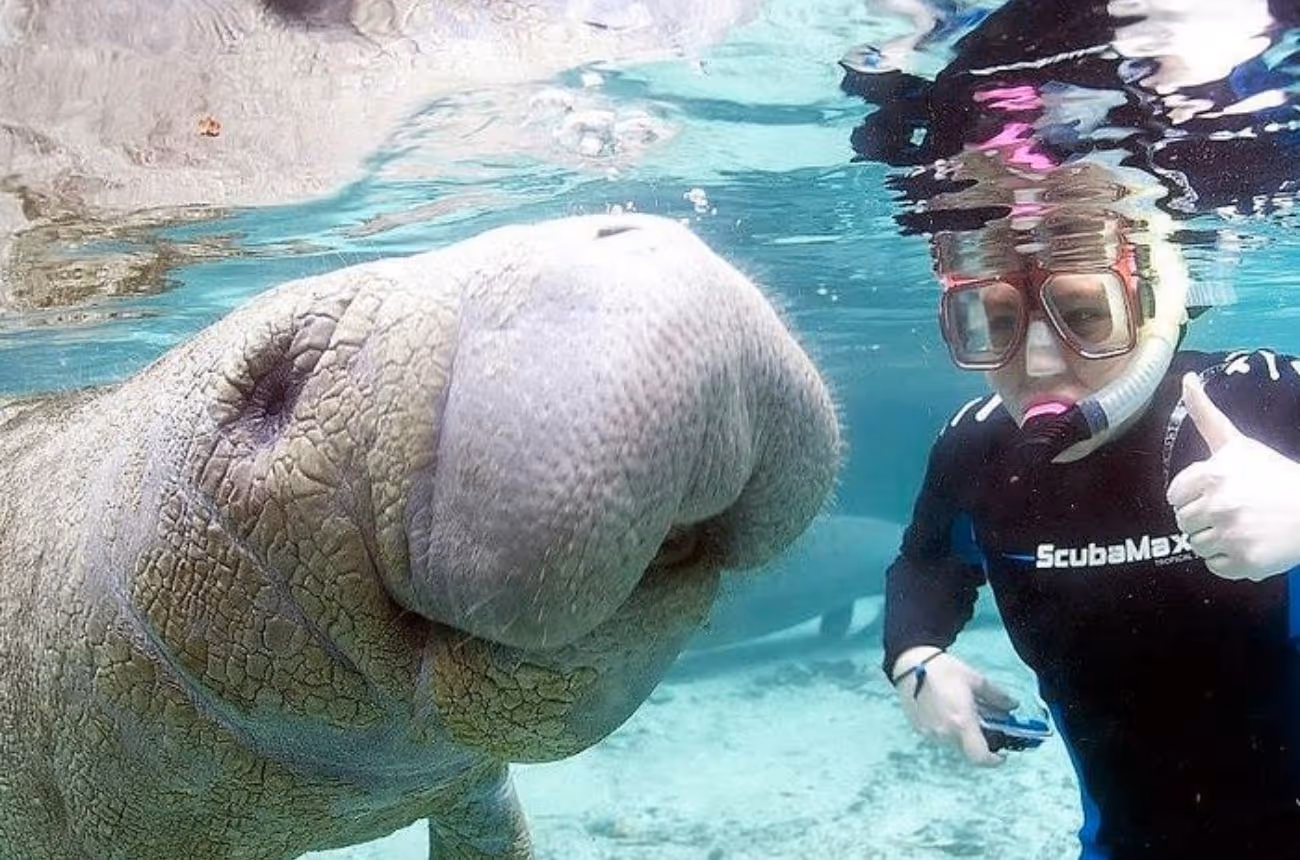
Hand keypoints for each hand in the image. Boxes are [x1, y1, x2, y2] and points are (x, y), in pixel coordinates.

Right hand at [891, 646, 1017, 766]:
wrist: (910, 664)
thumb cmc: (944, 670)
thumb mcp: (976, 680)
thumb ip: (997, 697)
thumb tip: (1013, 706)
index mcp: (962, 722)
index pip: (980, 756)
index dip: (994, 760)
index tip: (1002, 754)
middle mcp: (945, 733)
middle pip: (969, 748)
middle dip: (980, 739)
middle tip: (984, 723)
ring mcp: (930, 732)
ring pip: (954, 742)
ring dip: (963, 733)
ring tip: (964, 711)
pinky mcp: (919, 728)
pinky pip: (940, 736)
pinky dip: (949, 728)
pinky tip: (947, 710)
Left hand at [1166, 372, 1299, 580]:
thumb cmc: (1273, 475)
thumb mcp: (1237, 444)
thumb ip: (1205, 414)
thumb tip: (1186, 379)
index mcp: (1212, 474)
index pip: (1175, 496)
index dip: (1194, 496)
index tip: (1218, 493)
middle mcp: (1219, 504)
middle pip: (1184, 522)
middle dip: (1204, 518)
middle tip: (1234, 511)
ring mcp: (1232, 534)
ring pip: (1196, 545)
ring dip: (1216, 540)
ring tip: (1243, 526)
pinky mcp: (1245, 561)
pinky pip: (1215, 566)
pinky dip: (1229, 561)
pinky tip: (1250, 544)